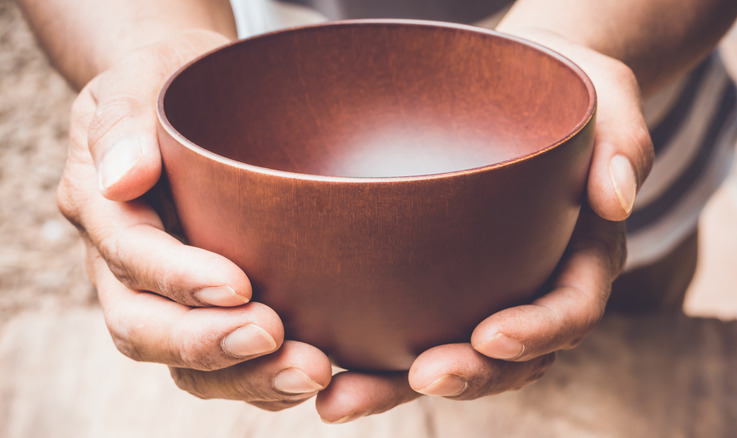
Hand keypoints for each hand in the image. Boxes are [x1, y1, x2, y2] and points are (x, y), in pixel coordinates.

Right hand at [58, 30, 333, 410]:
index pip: (129, 258)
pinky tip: (312, 373)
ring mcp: (167, 295)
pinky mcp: (208, 309)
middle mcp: (127, 267)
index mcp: (105, 209)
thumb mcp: (142, 77)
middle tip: (276, 337)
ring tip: (311, 370)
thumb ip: (123, 120)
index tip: (238, 285)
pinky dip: (263, 380)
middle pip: (145, 329)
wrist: (198, 102)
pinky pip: (224, 365)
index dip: (176, 280)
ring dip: (244, 377)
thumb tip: (123, 178)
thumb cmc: (172, 85)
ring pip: (184, 364)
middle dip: (207, 344)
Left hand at [313, 31, 652, 422]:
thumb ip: (623, 146)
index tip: (492, 337)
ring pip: (452, 355)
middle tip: (418, 378)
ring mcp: (488, 288)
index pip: (569, 310)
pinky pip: (413, 323)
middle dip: (466, 374)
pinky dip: (373, 351)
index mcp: (583, 257)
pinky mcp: (445, 279)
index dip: (536, 332)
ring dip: (398, 384)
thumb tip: (617, 198)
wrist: (532, 88)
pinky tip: (324, 359)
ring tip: (339, 399)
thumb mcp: (612, 102)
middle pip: (508, 356)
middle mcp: (535, 285)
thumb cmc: (572, 93)